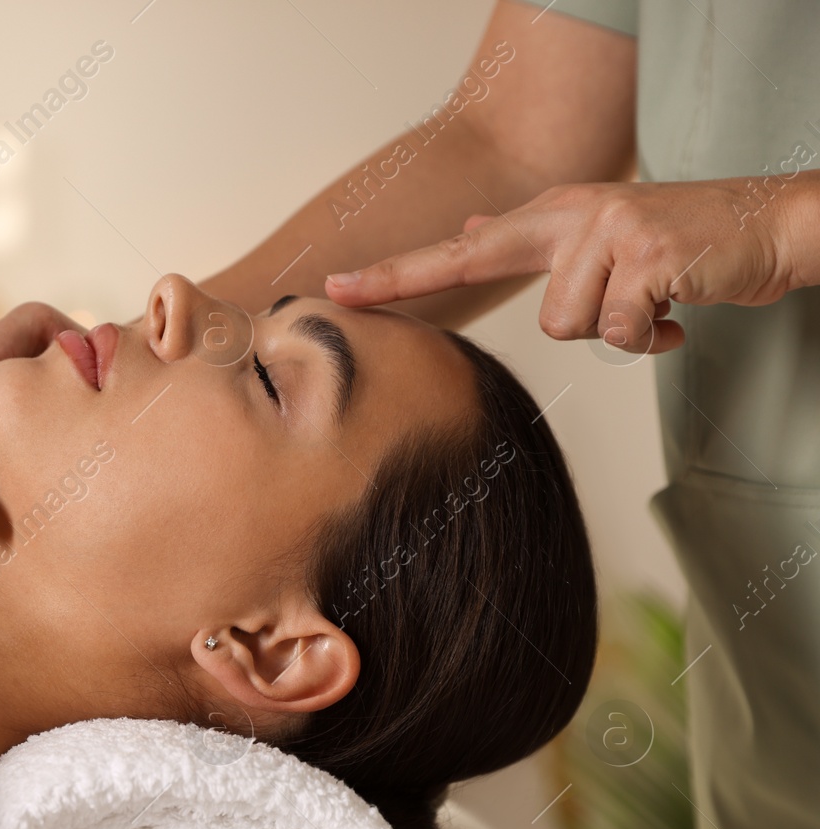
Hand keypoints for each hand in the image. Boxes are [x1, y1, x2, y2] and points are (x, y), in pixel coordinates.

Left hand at [324, 178, 813, 352]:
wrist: (770, 226)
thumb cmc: (680, 241)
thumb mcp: (599, 231)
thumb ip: (531, 238)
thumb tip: (469, 232)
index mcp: (553, 216)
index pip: (458, 251)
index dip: (394, 275)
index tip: (333, 291)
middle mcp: (573, 217)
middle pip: (520, 298)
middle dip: (533, 308)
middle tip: (512, 290)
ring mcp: (610, 233)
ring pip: (576, 327)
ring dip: (621, 330)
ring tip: (654, 302)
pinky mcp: (649, 258)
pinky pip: (625, 333)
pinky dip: (656, 338)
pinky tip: (679, 311)